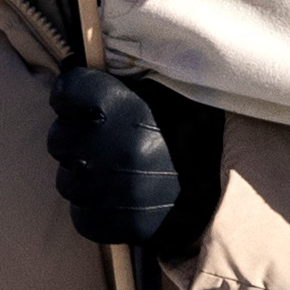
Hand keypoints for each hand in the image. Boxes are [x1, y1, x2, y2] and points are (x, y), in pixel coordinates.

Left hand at [46, 64, 223, 261]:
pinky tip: (114, 195)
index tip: (82, 99)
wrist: (230, 185)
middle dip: (75, 135)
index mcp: (126, 107)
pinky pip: (81, 215)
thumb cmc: (198, 131)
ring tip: (110, 169)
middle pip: (59, 138)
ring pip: (66, 180)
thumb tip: (80, 65)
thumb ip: (125, 80)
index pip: (67, 90)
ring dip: (82, 173)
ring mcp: (114, 190)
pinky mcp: (118, 225)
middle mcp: (115, 148)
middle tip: (100, 136)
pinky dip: (92, 207)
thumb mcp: (168, 91)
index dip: (73, 92)